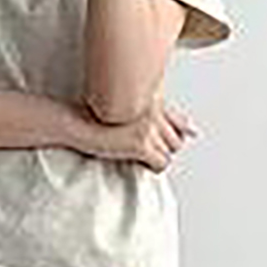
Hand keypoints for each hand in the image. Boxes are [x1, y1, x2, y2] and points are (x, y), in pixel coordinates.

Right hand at [77, 95, 198, 172]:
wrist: (77, 123)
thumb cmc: (96, 116)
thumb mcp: (126, 107)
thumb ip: (154, 112)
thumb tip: (190, 128)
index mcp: (151, 99)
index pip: (180, 121)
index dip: (179, 131)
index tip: (185, 135)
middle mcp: (154, 111)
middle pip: (177, 140)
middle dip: (164, 147)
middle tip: (144, 148)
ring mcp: (148, 127)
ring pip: (170, 152)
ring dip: (156, 157)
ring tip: (138, 154)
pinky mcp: (141, 144)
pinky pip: (162, 163)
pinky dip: (153, 167)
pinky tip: (138, 161)